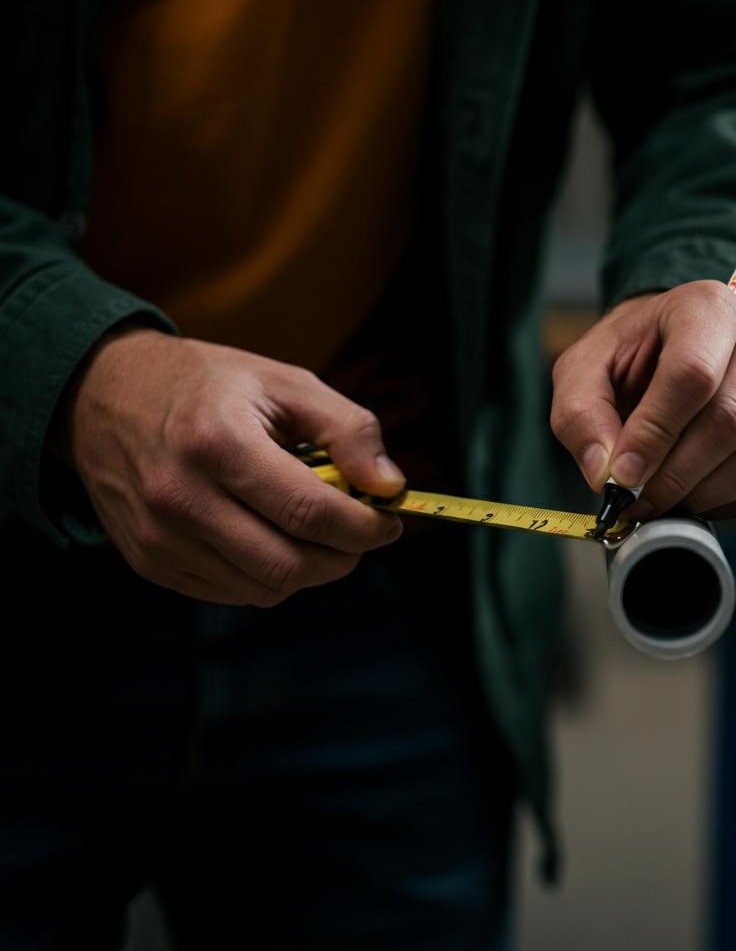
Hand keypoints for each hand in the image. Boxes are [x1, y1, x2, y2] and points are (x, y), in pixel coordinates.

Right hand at [53, 327, 404, 604]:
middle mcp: (180, 497)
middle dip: (344, 557)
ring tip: (314, 529)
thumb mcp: (284, 382)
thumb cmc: (208, 387)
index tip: (389, 521)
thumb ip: (347, 429)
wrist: (105, 396)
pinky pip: (232, 593)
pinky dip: (269, 576)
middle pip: (289, 564)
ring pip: (265, 588)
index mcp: (217, 442)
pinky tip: (270, 535)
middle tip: (360, 532)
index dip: (363, 527)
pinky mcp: (149, 562)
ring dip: (309, 569)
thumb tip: (390, 485)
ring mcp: (159, 537)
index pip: (308, 511)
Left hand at [550, 280, 735, 519]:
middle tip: (637, 498)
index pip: (693, 374)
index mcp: (706, 307)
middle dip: (674, 474)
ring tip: (662, 499)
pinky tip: (695, 495)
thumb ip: (581, 417)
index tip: (623, 473)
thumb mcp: (582, 372)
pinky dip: (728, 503)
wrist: (671, 353)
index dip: (655, 433)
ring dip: (701, 494)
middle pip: (730, 420)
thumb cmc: (631, 359)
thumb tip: (606, 473)